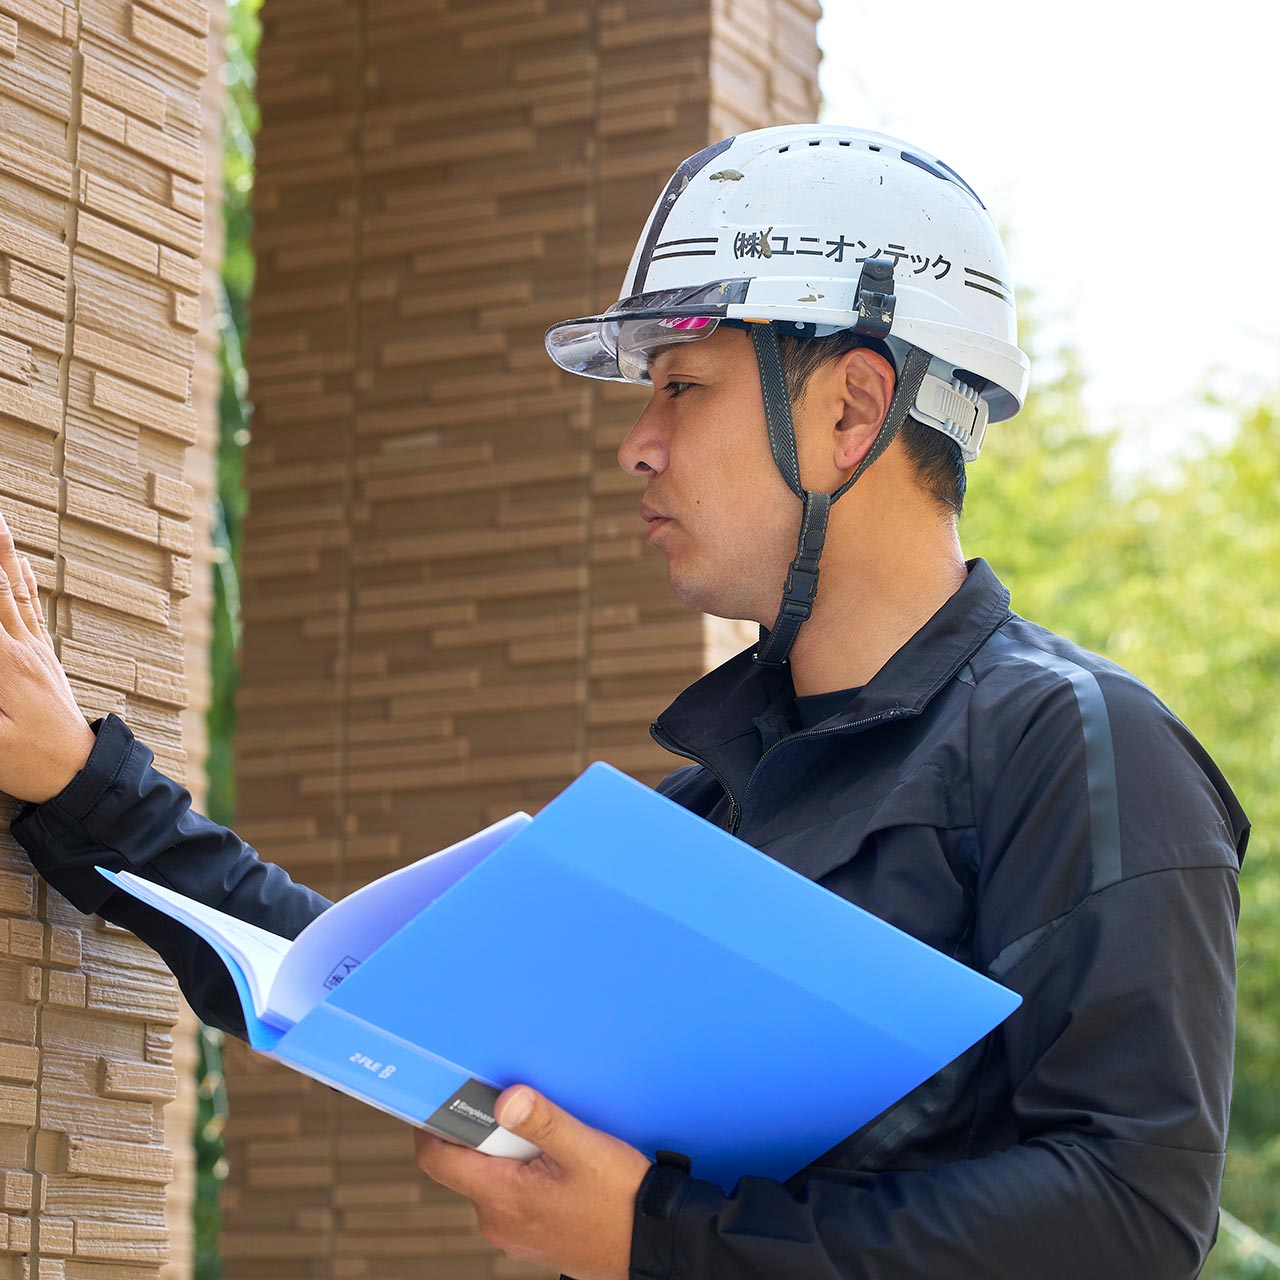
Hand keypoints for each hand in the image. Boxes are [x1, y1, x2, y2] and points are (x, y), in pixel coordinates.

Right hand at [0, 509, 95, 803]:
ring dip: (0, 553)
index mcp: (4, 666)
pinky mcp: (43, 658)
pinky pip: (28, 608)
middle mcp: (22, 649)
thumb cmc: (31, 764)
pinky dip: (19, 579)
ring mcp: (36, 651)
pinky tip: (19, 560)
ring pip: (12, 591)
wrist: (83, 775)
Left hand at [414, 1084, 651, 1279]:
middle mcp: (497, 1221)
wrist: (654, 1241)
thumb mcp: (584, 1149)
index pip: (437, 1159)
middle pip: (468, 1163)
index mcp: (501, 1198)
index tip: (444, 1096)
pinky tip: (561, 1167)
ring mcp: (513, 1233)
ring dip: (512, 1153)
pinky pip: (512, 1195)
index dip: (432, 1124)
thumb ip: (543, 1121)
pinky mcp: (531, 1236)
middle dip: (489, 1133)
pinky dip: (525, 1173)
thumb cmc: (621, 1198)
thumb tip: (504, 1099)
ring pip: (493, 1178)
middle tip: (524, 1112)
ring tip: (552, 1142)